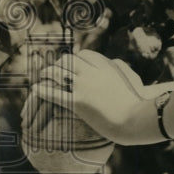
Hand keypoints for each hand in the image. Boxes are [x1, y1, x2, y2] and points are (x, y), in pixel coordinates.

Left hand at [27, 50, 154, 145]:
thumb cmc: (137, 102)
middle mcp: (93, 73)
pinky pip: (54, 93)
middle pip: (69, 60)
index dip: (76, 58)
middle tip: (55, 70)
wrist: (136, 119)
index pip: (85, 54)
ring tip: (43, 77)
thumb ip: (121, 67)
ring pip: (58, 73)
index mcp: (107, 66)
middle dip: (60, 64)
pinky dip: (43, 90)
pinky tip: (35, 89)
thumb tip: (114, 61)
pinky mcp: (77, 103)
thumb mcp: (131, 78)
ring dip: (48, 74)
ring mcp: (84, 87)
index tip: (72, 64)